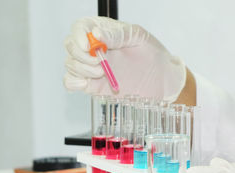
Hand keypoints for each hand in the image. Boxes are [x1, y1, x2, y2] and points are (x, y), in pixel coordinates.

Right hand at [64, 17, 185, 100]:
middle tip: (99, 61)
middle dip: (80, 54)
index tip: (88, 45)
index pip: (81, 27)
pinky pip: (72, 82)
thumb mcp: (139, 37)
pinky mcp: (94, 85)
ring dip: (81, 68)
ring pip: (70, 64)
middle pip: (71, 45)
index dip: (79, 35)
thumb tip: (96, 34)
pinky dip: (72, 83)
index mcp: (104, 31)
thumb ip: (118, 34)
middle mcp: (94, 48)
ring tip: (102, 72)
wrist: (164, 79)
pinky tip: (85, 83)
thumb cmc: (153, 54)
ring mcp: (92, 67)